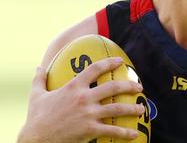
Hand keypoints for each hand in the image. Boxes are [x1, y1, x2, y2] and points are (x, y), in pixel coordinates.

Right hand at [18, 57, 145, 142]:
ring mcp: (89, 114)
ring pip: (118, 108)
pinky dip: (125, 132)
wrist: (36, 139)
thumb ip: (39, 80)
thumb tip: (38, 67)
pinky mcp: (90, 129)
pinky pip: (112, 130)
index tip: (120, 61)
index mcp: (73, 87)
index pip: (95, 69)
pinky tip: (134, 134)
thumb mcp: (36, 96)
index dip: (109, 63)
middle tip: (139, 86)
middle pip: (113, 87)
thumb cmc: (36, 118)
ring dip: (132, 108)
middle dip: (129, 85)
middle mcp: (84, 98)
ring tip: (141, 108)